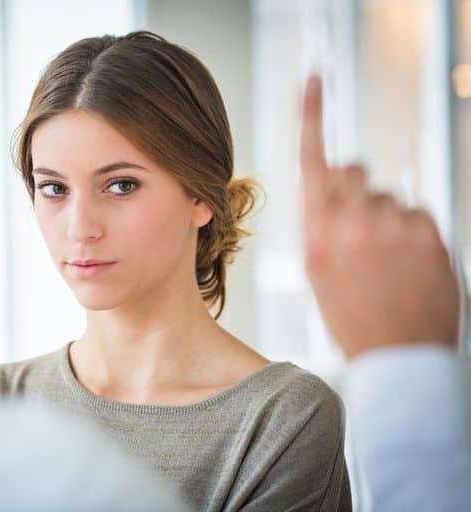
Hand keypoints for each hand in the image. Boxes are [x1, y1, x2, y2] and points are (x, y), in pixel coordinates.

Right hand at [299, 75, 458, 358]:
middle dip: (355, 186)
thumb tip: (342, 189)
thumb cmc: (353, 316)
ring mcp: (392, 228)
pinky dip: (414, 231)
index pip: (312, 161)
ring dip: (387, 215)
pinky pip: (418, 211)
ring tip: (389, 259)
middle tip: (361, 223)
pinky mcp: (429, 234)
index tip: (314, 80)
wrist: (398, 356)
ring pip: (388, 194)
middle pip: (353, 169)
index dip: (312, 116)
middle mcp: (351, 224)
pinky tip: (410, 263)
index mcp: (316, 235)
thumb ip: (324, 223)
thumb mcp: (318, 272)